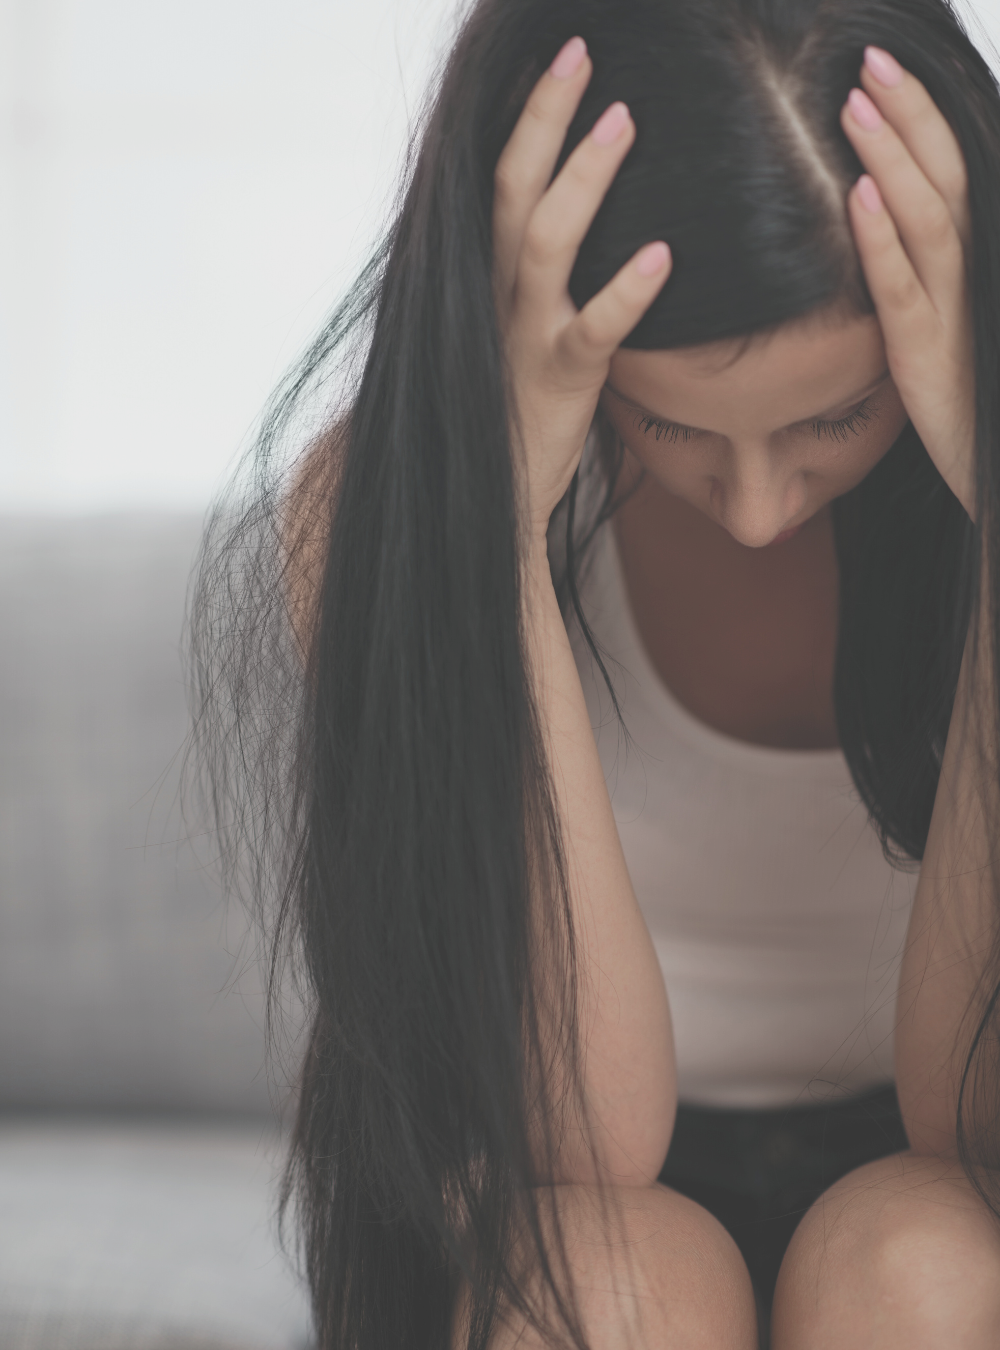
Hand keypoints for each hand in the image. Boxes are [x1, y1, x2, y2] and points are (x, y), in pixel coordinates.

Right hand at [492, 36, 671, 544]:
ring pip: (545, 241)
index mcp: (485, 278)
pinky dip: (626, 291)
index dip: (523, 118)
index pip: (496, 181)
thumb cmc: (508, 414)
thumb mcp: (511, 334)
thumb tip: (568, 225)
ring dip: (584, 178)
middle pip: (511, 188)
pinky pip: (594, 330)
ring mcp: (523, 335)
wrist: (487, 497)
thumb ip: (531, 280)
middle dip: (544, 116)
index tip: (556, 63)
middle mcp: (494, 295)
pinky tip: (663, 256)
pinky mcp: (559, 381)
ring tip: (625, 120)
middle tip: (581, 52)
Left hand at [842, 46, 975, 518]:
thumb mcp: (936, 332)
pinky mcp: (926, 358)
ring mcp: (952, 316)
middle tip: (867, 58)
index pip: (948, 178)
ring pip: (926, 221)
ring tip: (854, 105)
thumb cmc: (964, 408)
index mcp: (970, 269)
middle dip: (907, 115)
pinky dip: (879, 241)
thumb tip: (873, 225)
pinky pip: (903, 291)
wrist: (991, 478)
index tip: (879, 71)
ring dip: (891, 159)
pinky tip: (856, 196)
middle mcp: (969, 280)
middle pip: (941, 180)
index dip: (919, 121)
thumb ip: (913, 281)